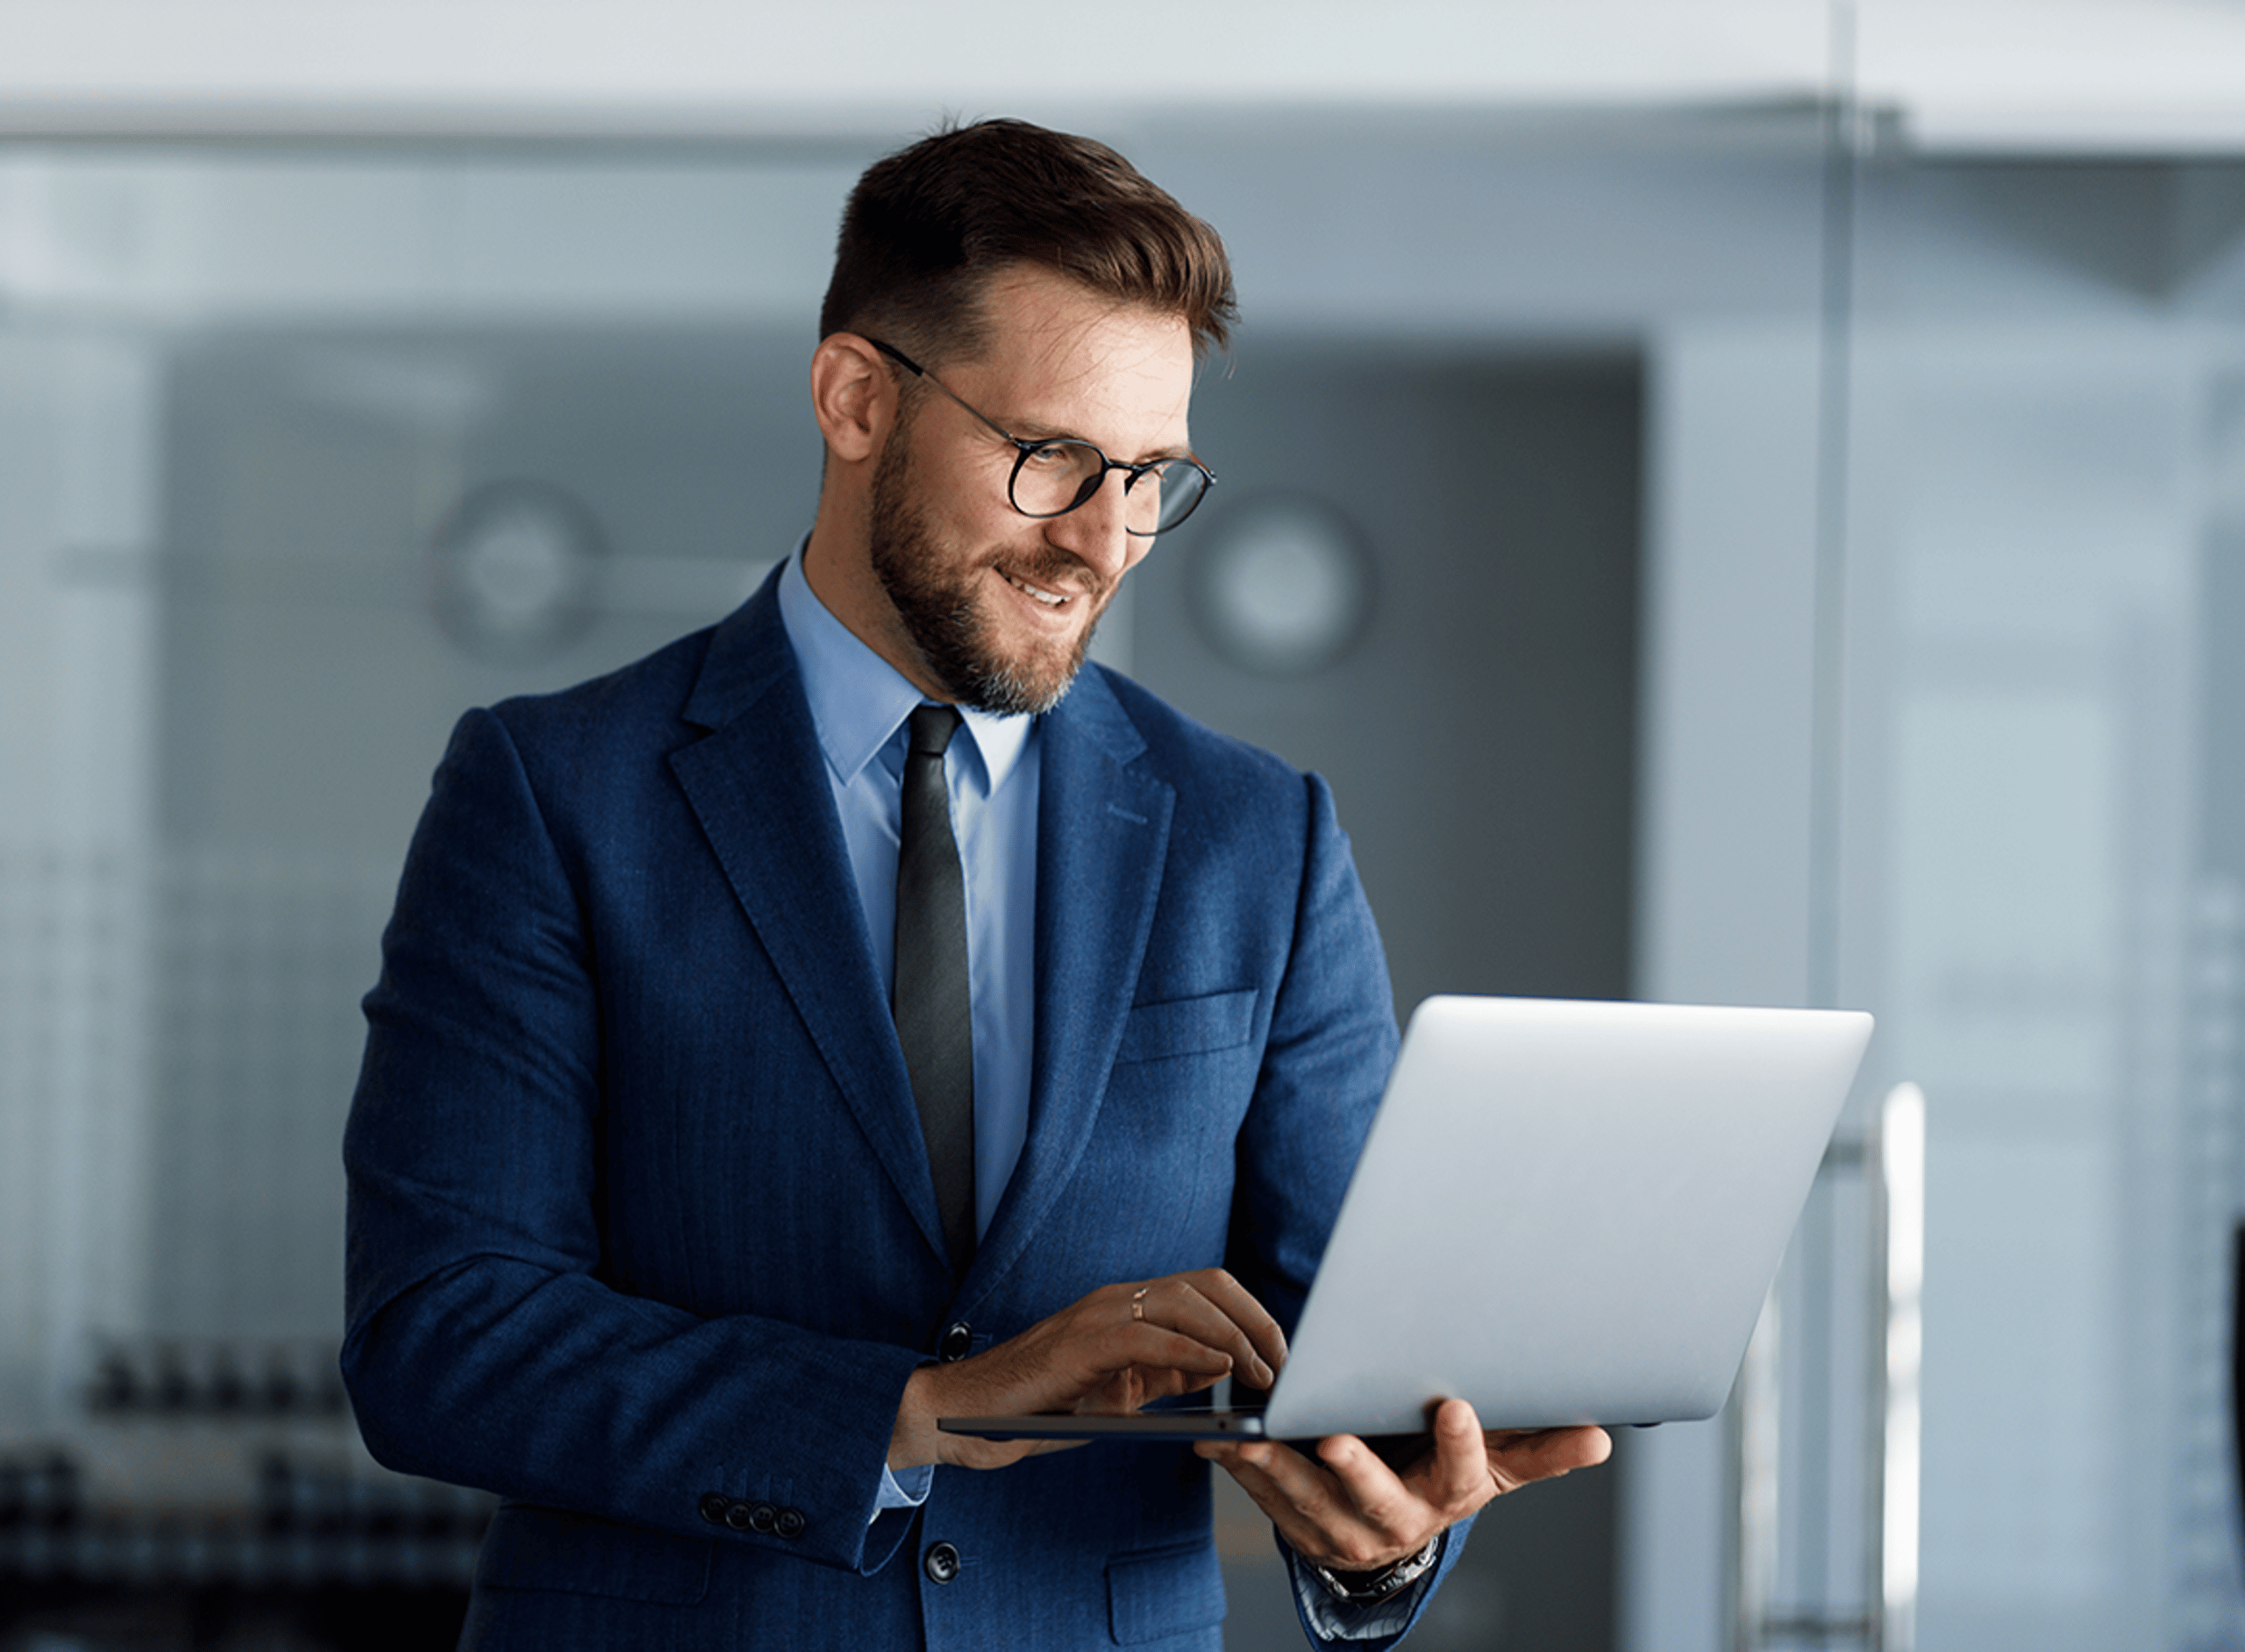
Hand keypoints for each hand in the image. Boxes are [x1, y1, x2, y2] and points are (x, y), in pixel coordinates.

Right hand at [889, 1269, 1287, 1471]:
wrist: (967, 1415)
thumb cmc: (1042, 1407)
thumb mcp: (1121, 1392)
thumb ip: (1167, 1375)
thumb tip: (1222, 1372)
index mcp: (1130, 1307)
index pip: (1207, 1288)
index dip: (1252, 1315)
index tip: (1282, 1355)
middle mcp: (1118, 1299)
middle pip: (1207, 1284)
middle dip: (1256, 1321)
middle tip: (1284, 1365)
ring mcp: (1098, 1315)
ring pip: (1184, 1302)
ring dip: (1233, 1337)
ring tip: (1261, 1373)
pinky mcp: (1081, 1342)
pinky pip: (1148, 1335)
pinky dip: (1191, 1350)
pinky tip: (1218, 1371)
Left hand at [1197, 1398, 1610, 1572]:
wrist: (1397, 1519)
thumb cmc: (1447, 1471)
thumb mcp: (1497, 1463)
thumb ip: (1540, 1448)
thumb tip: (1600, 1438)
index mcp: (1450, 1496)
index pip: (1463, 1473)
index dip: (1461, 1443)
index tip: (1456, 1406)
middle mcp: (1398, 1520)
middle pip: (1378, 1498)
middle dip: (1355, 1470)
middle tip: (1333, 1439)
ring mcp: (1344, 1529)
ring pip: (1309, 1502)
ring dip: (1277, 1470)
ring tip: (1252, 1437)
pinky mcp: (1298, 1525)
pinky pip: (1267, 1501)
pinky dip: (1243, 1471)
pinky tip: (1222, 1442)